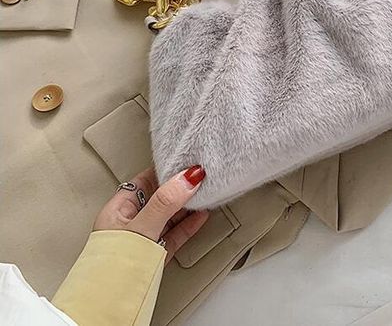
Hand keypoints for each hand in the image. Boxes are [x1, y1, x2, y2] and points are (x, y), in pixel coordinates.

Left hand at [93, 166, 208, 262]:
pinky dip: (190, 224)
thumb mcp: (141, 228)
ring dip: (188, 205)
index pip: (145, 180)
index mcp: (119, 209)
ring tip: (206, 192)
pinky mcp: (156, 254)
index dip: (165, 170)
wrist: (105, 310)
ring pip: (170, 216)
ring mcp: (145, 238)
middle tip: (200, 175)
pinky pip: (176, 233)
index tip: (186, 162)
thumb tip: (187, 178)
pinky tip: (202, 215)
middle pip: (161, 197)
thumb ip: (165, 203)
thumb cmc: (111, 268)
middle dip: (180, 187)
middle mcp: (131, 222)